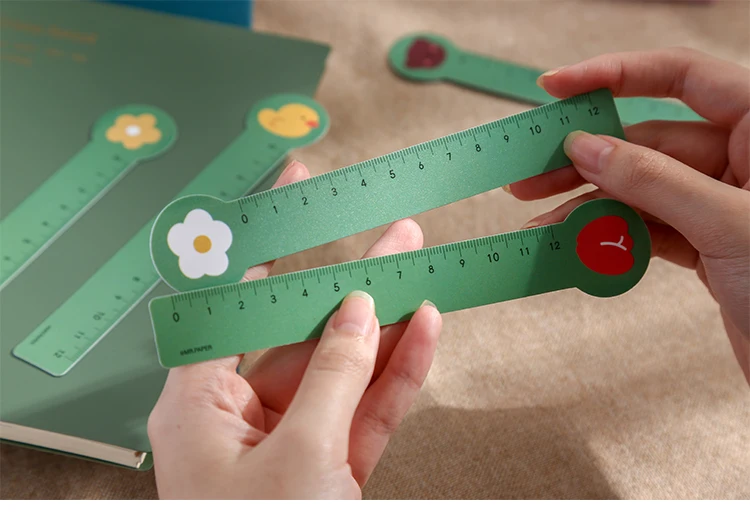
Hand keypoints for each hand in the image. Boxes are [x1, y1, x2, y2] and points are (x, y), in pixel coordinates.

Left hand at [148, 161, 442, 498]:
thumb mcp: (297, 458)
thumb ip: (331, 377)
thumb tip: (357, 312)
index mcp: (198, 407)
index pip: (229, 310)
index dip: (259, 252)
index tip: (285, 204)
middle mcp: (240, 417)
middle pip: (301, 333)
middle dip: (349, 284)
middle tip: (387, 236)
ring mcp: (292, 441)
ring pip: (343, 368)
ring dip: (385, 321)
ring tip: (418, 268)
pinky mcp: (331, 467)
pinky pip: (366, 409)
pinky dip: (396, 374)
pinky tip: (423, 331)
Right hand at [506, 48, 749, 381]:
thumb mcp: (726, 223)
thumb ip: (654, 181)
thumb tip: (586, 148)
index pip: (682, 77)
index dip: (616, 75)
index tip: (557, 88)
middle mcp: (742, 159)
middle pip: (648, 142)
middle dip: (585, 160)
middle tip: (530, 176)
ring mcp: (721, 202)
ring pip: (641, 191)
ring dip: (589, 208)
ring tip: (540, 224)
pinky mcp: (708, 242)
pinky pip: (648, 229)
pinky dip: (612, 238)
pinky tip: (577, 246)